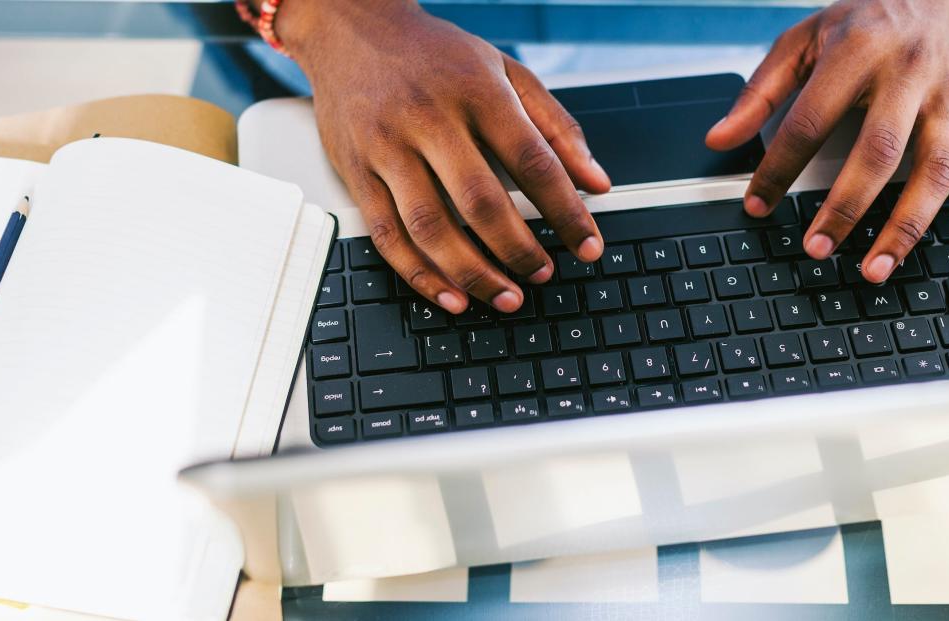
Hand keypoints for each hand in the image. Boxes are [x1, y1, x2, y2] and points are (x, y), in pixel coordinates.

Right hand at [279, 0, 610, 313]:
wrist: (352, 27)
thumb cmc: (437, 55)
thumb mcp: (506, 71)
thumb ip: (556, 126)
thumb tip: (597, 181)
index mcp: (477, 92)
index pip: (533, 161)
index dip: (566, 211)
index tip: (588, 246)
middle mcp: (429, 118)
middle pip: (480, 200)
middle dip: (518, 249)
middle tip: (542, 274)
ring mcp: (386, 147)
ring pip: (430, 226)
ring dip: (472, 272)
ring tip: (505, 295)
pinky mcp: (355, 170)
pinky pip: (387, 235)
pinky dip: (420, 274)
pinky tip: (451, 294)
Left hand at [706, 0, 948, 282]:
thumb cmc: (872, 16)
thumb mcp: (805, 39)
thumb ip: (761, 91)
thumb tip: (719, 139)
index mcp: (858, 53)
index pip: (809, 121)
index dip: (779, 168)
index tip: (757, 204)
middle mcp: (909, 75)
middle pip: (878, 152)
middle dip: (845, 208)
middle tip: (817, 248)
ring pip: (936, 171)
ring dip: (906, 227)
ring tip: (875, 268)